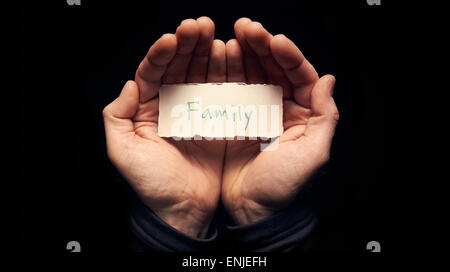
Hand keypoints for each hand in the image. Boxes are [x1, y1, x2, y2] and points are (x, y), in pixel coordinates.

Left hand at [103, 17, 226, 237]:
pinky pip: (222, 93)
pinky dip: (226, 75)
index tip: (173, 38)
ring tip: (216, 36)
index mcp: (146, 109)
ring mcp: (196, 111)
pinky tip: (230, 59)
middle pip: (178, 67)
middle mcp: (171, 105)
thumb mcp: (123, 152)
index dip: (162, 53)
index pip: (152, 72)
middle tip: (200, 26)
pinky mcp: (218, 120)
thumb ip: (117, 116)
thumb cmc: (153, 184)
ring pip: (201, 74)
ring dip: (208, 53)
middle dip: (188, 44)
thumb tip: (129, 84)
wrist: (184, 209)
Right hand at [222, 18, 338, 224]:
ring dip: (241, 53)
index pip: (299, 75)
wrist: (251, 210)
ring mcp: (253, 111)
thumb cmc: (282, 187)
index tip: (274, 40)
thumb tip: (328, 80)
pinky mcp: (231, 118)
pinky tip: (218, 58)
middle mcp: (278, 108)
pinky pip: (229, 90)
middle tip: (247, 27)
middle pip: (272, 68)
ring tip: (231, 38)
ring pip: (250, 74)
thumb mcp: (312, 155)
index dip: (288, 55)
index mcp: (302, 114)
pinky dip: (224, 73)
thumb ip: (325, 117)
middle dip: (261, 45)